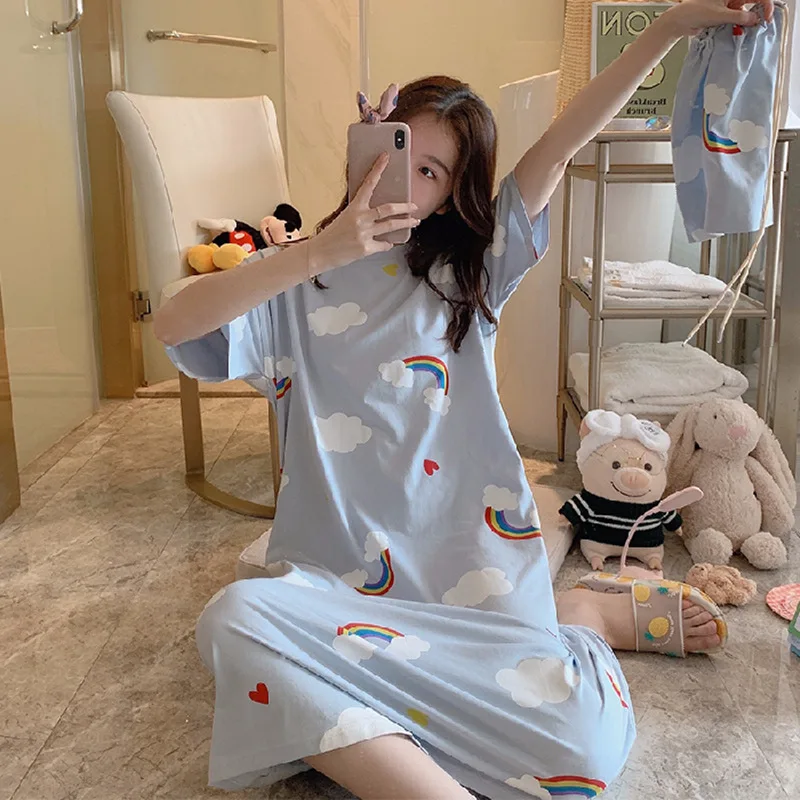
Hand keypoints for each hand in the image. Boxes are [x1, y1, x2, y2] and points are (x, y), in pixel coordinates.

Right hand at [309, 153, 418, 274]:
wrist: (320, 253)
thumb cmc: (332, 235)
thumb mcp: (345, 217)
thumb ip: (361, 212)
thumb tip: (380, 211)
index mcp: (354, 207)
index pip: (368, 183)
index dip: (378, 169)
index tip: (385, 157)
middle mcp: (360, 219)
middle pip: (389, 209)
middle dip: (405, 207)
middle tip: (415, 206)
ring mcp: (363, 234)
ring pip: (391, 226)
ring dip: (406, 223)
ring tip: (414, 221)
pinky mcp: (366, 249)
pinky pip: (384, 244)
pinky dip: (388, 243)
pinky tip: (389, 242)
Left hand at [662, 0, 773, 36]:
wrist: (680, 21)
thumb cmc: (695, 12)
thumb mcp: (720, 15)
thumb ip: (739, 17)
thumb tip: (755, 19)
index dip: (766, 5)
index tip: (767, 17)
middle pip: (754, 3)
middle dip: (758, 14)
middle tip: (760, 25)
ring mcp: (729, 5)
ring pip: (745, 13)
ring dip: (747, 22)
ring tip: (746, 30)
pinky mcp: (724, 15)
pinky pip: (737, 20)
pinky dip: (739, 26)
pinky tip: (738, 32)